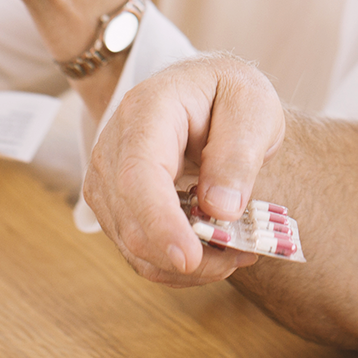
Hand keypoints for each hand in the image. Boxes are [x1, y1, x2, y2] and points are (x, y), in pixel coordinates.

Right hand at [84, 55, 285, 286]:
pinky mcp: (113, 203)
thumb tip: (220, 209)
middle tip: (241, 256)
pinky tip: (211, 253)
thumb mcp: (251, 108)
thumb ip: (237, 156)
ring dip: (184, 266)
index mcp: (146, 110)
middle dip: (185, 255)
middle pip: (131, 220)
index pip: (138, 175)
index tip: (190, 257)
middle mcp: (113, 145)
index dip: (160, 222)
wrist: (205, 91)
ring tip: (235, 254)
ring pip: (132, 244)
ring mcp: (106, 177)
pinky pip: (136, 249)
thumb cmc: (228, 94)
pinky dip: (174, 264)